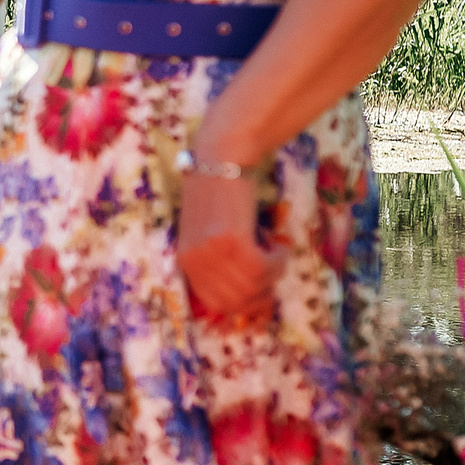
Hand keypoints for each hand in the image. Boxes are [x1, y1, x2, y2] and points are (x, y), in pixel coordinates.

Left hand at [177, 168, 283, 319]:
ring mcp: (212, 252)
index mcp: (185, 261)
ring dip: (274, 274)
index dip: (244, 305)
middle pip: (236, 301)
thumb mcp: (207, 233)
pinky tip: (280, 244)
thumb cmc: (218, 193)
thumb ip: (218, 261)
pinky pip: (264, 268)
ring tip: (276, 252)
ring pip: (254, 286)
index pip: (216, 304)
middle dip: (262, 295)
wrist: (220, 158)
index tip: (263, 295)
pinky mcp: (232, 240)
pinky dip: (279, 261)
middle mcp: (195, 261)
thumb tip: (249, 292)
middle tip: (275, 274)